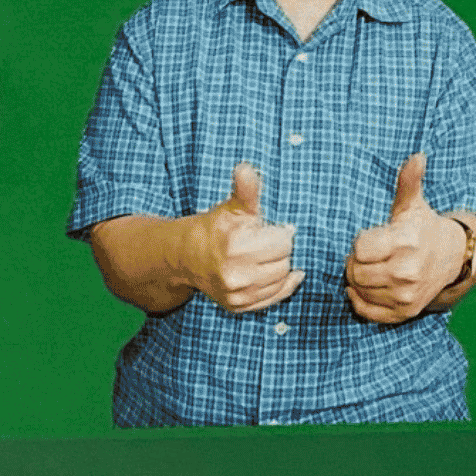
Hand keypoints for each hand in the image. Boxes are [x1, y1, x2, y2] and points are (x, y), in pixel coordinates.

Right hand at [183, 163, 303, 314]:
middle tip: (271, 241)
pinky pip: (273, 299)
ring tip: (271, 255)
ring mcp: (237, 293)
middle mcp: (236, 273)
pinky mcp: (238, 306)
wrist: (187, 256)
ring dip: (282, 267)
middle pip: (284, 262)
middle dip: (281, 249)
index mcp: (236, 245)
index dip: (282, 232)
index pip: (283, 241)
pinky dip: (284, 286)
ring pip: (281, 280)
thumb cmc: (215, 228)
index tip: (275, 228)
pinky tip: (289, 274)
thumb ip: (245, 189)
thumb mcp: (232, 206)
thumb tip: (245, 168)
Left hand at [345, 153, 467, 324]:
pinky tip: (368, 287)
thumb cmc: (423, 228)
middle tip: (367, 255)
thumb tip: (417, 156)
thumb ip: (408, 181)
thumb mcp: (414, 204)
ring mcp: (406, 296)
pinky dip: (361, 301)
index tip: (370, 238)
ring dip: (358, 281)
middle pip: (355, 272)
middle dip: (355, 262)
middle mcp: (406, 272)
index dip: (360, 242)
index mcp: (406, 242)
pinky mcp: (404, 313)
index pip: (360, 248)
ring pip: (359, 291)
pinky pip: (367, 312)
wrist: (450, 258)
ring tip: (372, 268)